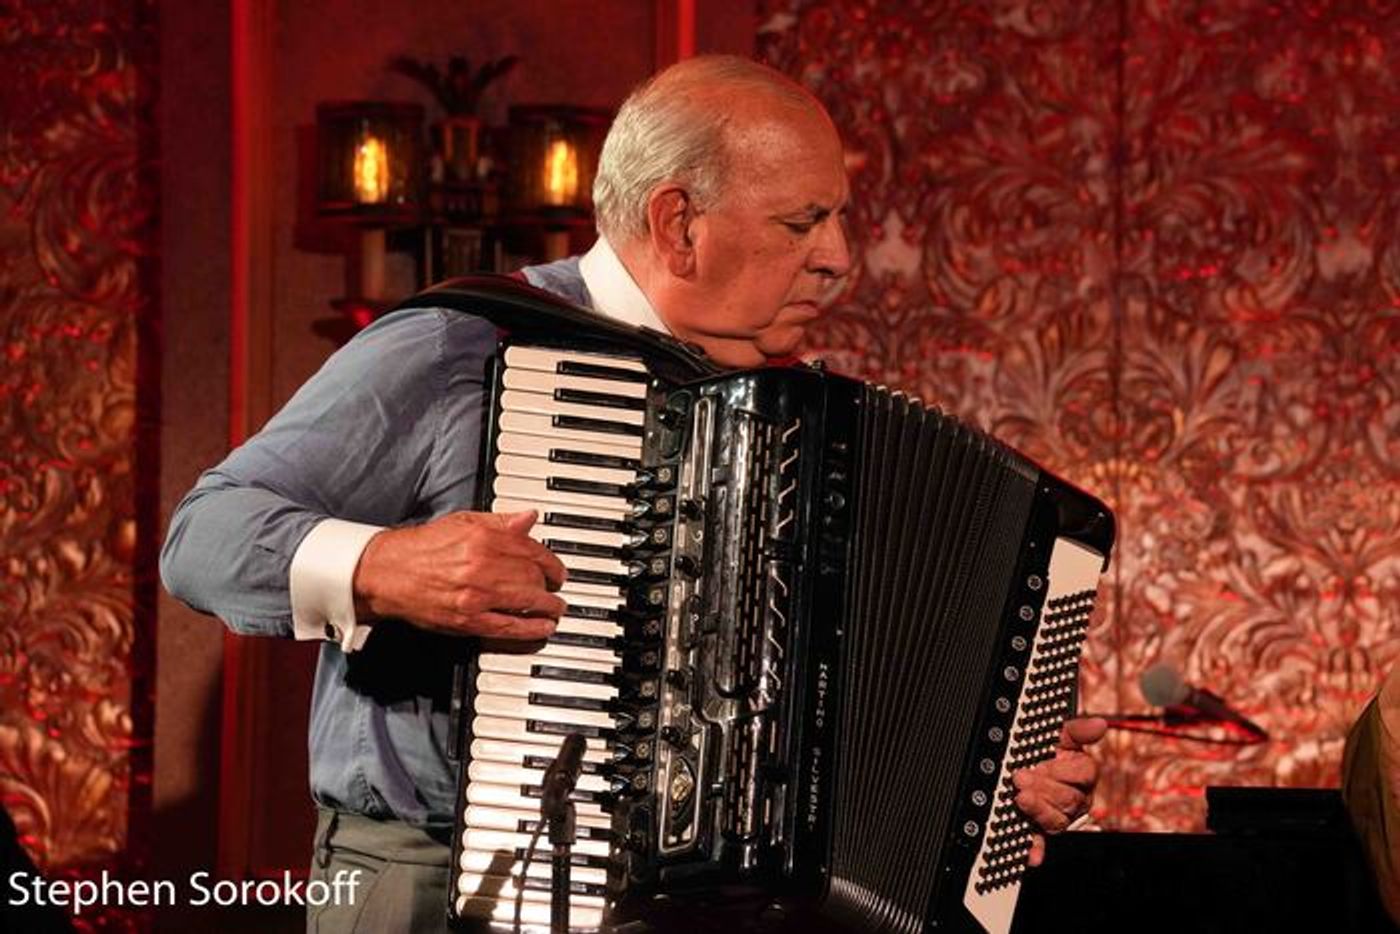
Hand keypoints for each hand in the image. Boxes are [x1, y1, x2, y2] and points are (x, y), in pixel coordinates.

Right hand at [352, 510, 567, 639]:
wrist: (387, 573)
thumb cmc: (422, 548)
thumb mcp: (462, 522)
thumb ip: (500, 521)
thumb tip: (529, 518)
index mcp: (483, 539)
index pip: (533, 550)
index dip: (551, 562)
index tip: (557, 569)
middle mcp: (483, 567)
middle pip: (533, 576)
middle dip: (550, 584)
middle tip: (556, 588)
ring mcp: (477, 596)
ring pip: (527, 601)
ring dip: (548, 607)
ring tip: (556, 608)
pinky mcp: (468, 620)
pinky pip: (508, 627)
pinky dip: (531, 629)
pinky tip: (543, 628)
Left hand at [1013, 716, 1106, 866]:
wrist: (1026, 768)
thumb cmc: (1048, 754)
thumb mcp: (1060, 738)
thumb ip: (1078, 730)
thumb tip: (1100, 723)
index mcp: (1082, 774)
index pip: (1084, 774)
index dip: (1063, 770)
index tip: (1042, 764)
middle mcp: (1076, 799)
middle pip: (1069, 798)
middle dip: (1044, 787)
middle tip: (1021, 778)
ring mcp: (1061, 817)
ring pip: (1057, 820)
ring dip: (1039, 811)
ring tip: (1021, 799)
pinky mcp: (1043, 831)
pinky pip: (1042, 842)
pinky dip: (1037, 849)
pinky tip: (1032, 856)